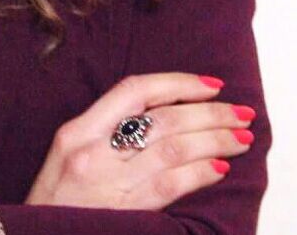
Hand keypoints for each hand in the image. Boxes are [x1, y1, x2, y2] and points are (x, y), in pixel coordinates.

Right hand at [25, 72, 254, 210]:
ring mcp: (107, 183)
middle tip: (240, 111)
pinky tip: (221, 167)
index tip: (210, 84)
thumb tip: (162, 119)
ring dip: (213, 140)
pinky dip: (199, 173)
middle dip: (207, 112)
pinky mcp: (125, 214)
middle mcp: (91, 151)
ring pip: (172, 149)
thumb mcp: (66, 160)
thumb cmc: (54, 208)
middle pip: (161, 119)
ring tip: (241, 136)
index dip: (175, 83)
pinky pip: (170, 186)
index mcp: (76, 132)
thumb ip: (103, 137)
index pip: (133, 90)